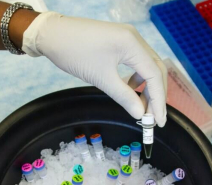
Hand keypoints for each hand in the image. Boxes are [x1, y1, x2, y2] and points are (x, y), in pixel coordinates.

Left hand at [22, 12, 166, 126]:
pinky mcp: (119, 40)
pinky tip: (129, 88)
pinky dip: (136, 77)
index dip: (159, 100)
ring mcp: (127, 37)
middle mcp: (134, 38)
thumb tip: (139, 114)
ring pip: (146, 65)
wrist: (52, 35)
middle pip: (156, 69)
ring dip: (146, 86)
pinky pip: (135, 61)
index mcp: (132, 44)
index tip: (158, 121)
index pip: (155, 75)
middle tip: (152, 117)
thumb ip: (124, 96)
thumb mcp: (100, 78)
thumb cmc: (74, 54)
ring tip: (140, 105)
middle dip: (156, 95)